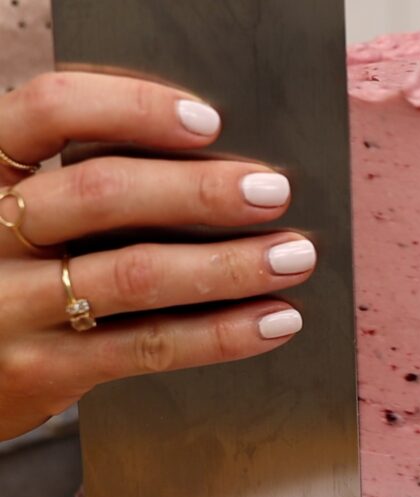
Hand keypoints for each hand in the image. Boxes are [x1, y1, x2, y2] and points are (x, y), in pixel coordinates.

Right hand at [0, 72, 314, 440]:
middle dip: (199, 191)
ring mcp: (9, 305)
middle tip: (273, 192)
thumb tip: (226, 169)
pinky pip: (147, 345)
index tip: (208, 122)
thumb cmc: (17, 274)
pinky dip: (221, 333)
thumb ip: (94, 189)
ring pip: (133, 273)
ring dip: (228, 264)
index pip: (47, 110)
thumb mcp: (32, 217)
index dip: (131, 107)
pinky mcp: (42, 369)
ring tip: (293, 256)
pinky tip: (273, 320)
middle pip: (99, 193)